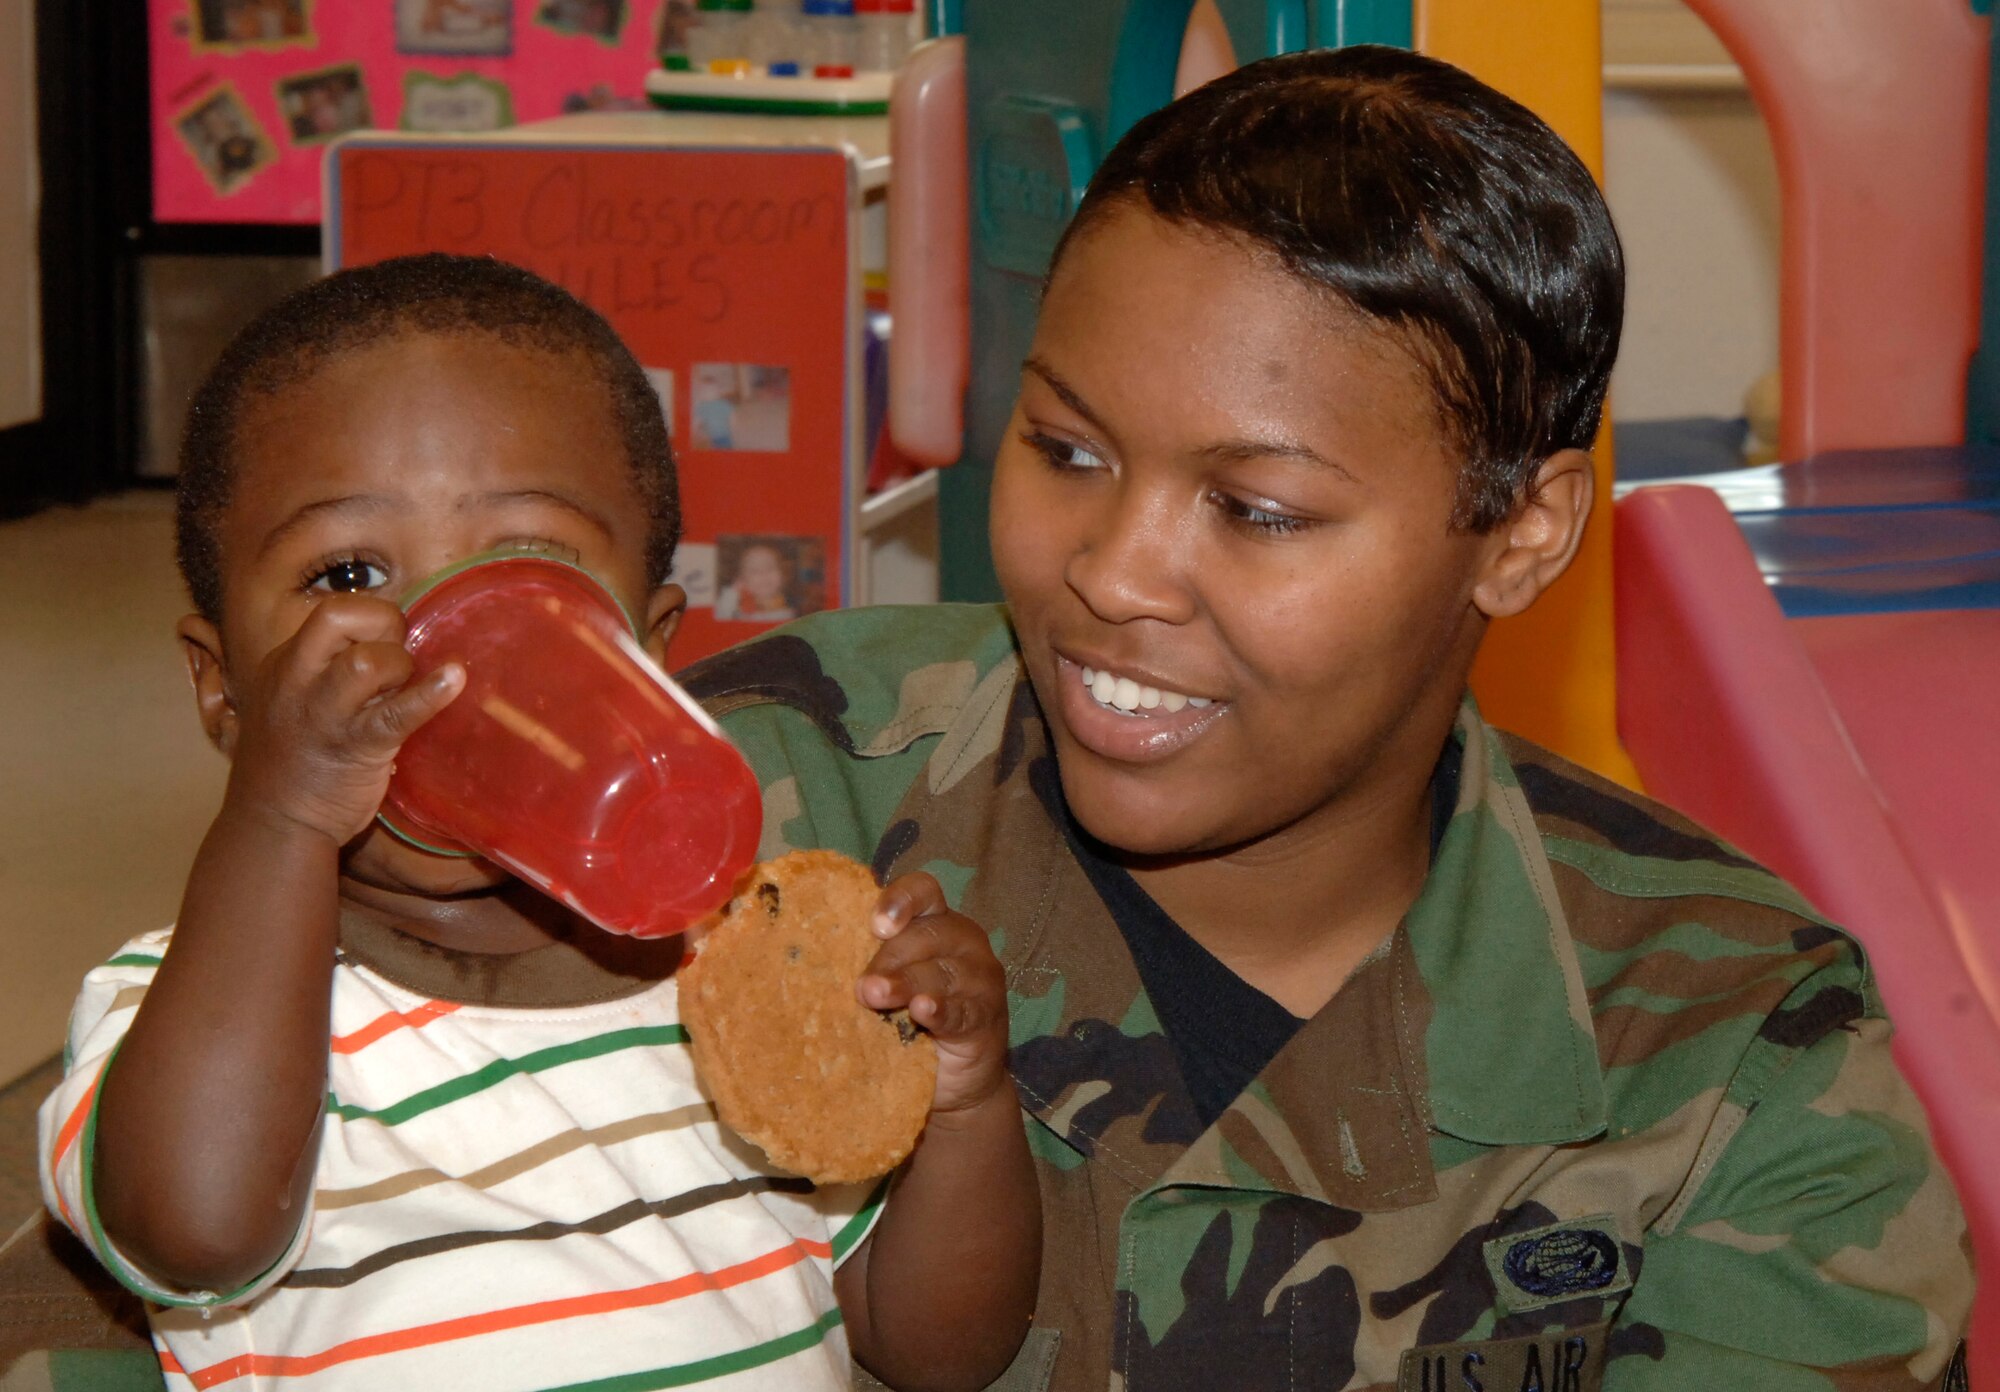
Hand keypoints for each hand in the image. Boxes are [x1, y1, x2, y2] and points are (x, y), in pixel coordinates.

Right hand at [225, 594, 463, 846]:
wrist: (275, 822)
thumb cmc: (298, 757)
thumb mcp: (299, 698)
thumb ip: (333, 670)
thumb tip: (396, 645)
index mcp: (288, 662)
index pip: (331, 612)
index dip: (370, 617)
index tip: (387, 642)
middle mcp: (299, 679)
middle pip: (337, 616)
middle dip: (381, 621)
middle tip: (398, 652)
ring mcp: (325, 714)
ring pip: (364, 663)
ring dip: (398, 664)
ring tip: (405, 685)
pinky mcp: (355, 747)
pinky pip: (395, 715)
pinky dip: (429, 695)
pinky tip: (453, 681)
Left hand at [856, 872, 1010, 1120]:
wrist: (953, 1078)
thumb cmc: (909, 1018)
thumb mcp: (889, 983)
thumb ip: (868, 966)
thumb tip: (811, 961)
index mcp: (936, 921)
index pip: (924, 891)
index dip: (900, 900)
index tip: (877, 926)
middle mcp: (963, 941)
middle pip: (928, 934)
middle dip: (891, 958)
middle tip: (863, 987)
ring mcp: (981, 978)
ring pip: (944, 972)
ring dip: (907, 984)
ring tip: (876, 996)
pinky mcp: (987, 1017)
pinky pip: (963, 1009)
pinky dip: (941, 1010)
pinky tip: (922, 1012)